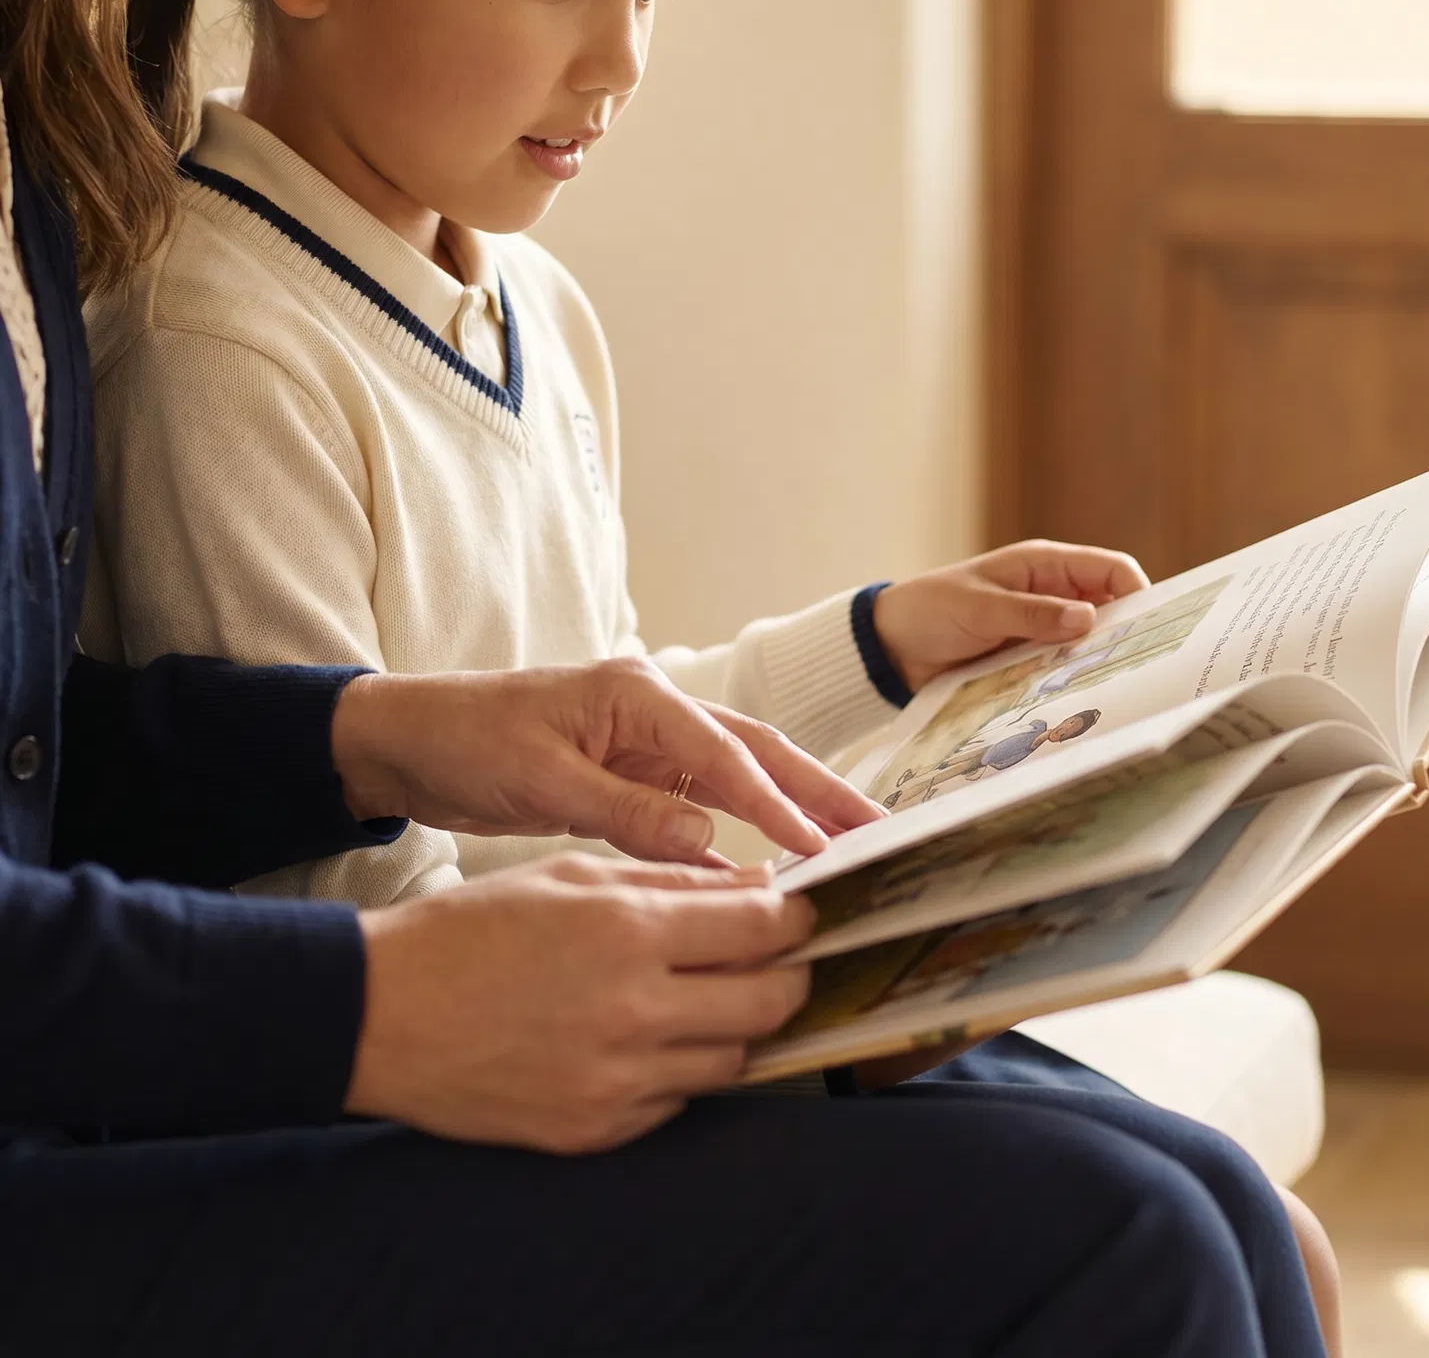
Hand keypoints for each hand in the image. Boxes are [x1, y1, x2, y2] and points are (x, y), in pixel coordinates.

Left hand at [331, 655, 885, 865]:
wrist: (410, 739)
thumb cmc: (466, 742)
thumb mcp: (540, 779)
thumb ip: (623, 809)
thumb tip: (706, 843)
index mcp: (638, 696)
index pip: (726, 755)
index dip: (778, 804)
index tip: (822, 849)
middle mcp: (655, 709)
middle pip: (756, 750)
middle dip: (818, 790)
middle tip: (880, 833)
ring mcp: (647, 740)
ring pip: (739, 774)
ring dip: (792, 807)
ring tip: (849, 848)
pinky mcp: (633, 772)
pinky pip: (702, 803)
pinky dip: (741, 831)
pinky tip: (769, 871)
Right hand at [345, 854, 813, 1149]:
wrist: (382, 1014)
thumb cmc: (474, 929)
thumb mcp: (573, 875)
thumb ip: (670, 882)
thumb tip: (755, 884)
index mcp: (630, 931)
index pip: (763, 929)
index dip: (796, 918)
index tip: (801, 912)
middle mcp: (635, 1011)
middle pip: (768, 1001)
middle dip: (788, 975)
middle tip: (780, 958)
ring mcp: (617, 1081)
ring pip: (732, 1059)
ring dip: (738, 1026)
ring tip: (714, 996)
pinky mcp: (596, 1130)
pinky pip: (677, 1102)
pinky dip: (681, 1069)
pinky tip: (655, 1039)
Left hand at [871, 540, 1149, 694]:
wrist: (890, 648)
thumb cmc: (930, 610)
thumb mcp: (978, 608)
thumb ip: (1030, 613)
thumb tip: (1087, 619)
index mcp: (1044, 566)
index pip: (1109, 570)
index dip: (1137, 592)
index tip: (1155, 625)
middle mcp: (1051, 596)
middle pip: (1108, 612)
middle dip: (1126, 635)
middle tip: (1146, 668)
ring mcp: (1042, 631)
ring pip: (1088, 647)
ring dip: (1099, 665)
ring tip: (1120, 693)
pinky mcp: (1028, 662)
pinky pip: (1062, 671)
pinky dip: (1073, 684)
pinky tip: (1082, 706)